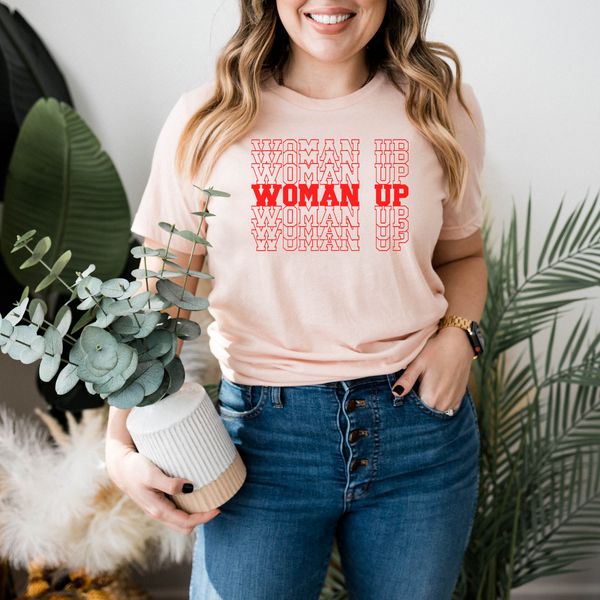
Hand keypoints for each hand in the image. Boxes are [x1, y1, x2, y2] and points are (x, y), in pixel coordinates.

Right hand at [105, 444, 219, 535]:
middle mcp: (157, 514)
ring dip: (193, 515)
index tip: (217, 508)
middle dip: (200, 519)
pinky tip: (192, 496)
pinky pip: (174, 513)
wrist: (120, 467)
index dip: (204, 517)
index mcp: (158, 510)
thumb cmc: (135, 469)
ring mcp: (156, 510)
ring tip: (206, 501)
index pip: (186, 522)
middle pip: (184, 527)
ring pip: (179, 522)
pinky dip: (186, 510)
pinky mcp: (156, 504)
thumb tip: (190, 488)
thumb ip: (170, 483)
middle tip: (214, 505)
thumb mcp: (152, 474)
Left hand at [391, 326, 473, 411]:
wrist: (458, 342)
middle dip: (418, 407)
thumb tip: (395, 393)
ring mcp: (454, 401)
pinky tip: (436, 392)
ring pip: (437, 411)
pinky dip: (441, 404)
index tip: (404, 397)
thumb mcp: (417, 363)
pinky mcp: (460, 397)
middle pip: (426, 412)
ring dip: (430, 405)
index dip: (408, 405)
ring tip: (425, 390)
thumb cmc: (435, 350)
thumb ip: (406, 380)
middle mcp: (444, 403)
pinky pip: (448, 408)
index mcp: (431, 397)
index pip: (415, 411)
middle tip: (413, 391)